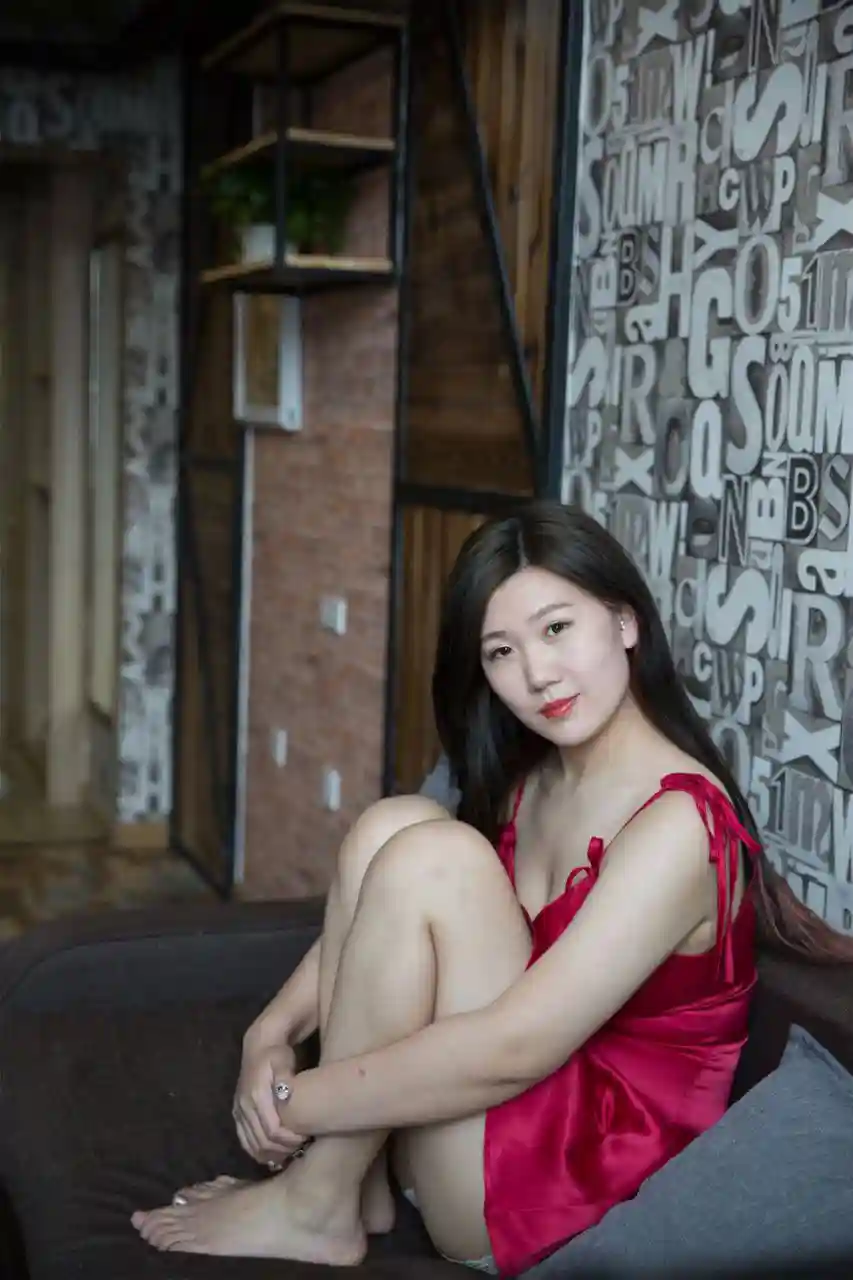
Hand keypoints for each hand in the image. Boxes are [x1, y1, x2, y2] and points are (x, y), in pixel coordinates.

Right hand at [232, 1034, 307, 1165]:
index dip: (288, 1139)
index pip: (272, 1129)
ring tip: (290, 1152)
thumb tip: (285, 1092)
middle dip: (282, 1149)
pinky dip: (259, 1151)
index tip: (305, 1138)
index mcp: (256, 1096)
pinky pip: (245, 1141)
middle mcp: (244, 1107)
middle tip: (301, 1148)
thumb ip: (284, 1075)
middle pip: (262, 1141)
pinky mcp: (237, 1115)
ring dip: (271, 1154)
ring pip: (252, 1145)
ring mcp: (238, 1112)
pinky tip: (274, 1153)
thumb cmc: (276, 1054)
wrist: (258, 1047)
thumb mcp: (283, 1059)